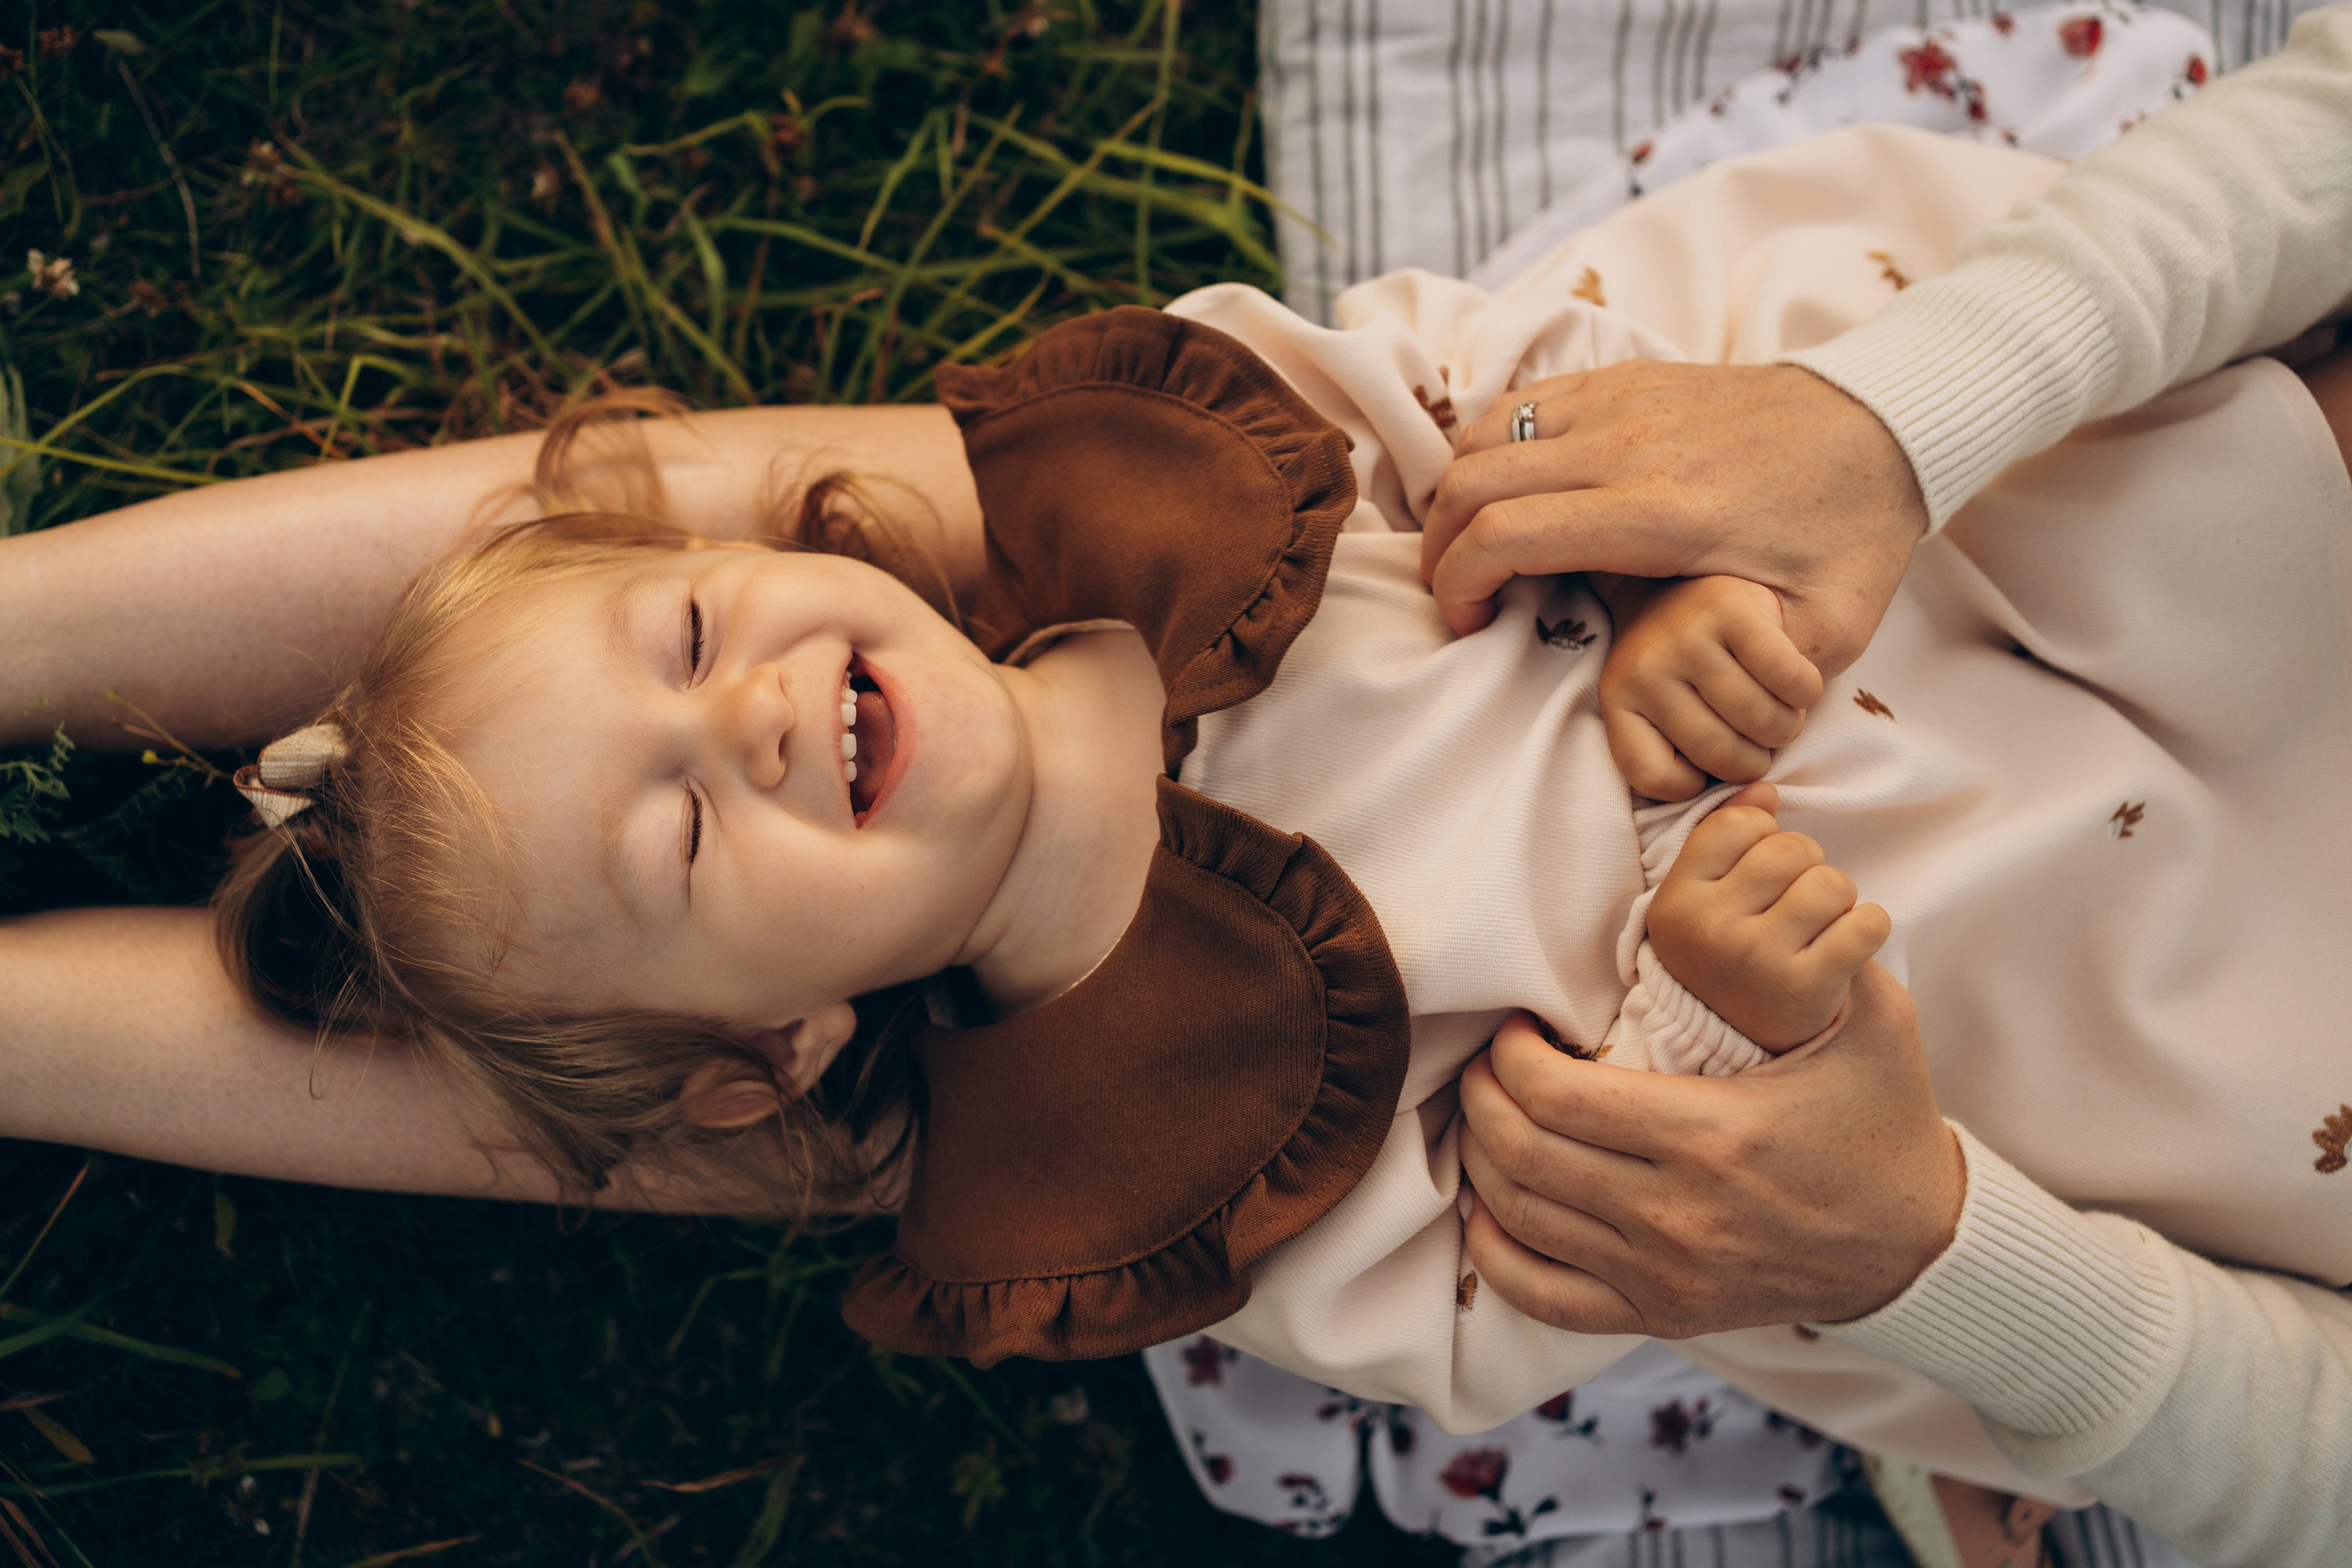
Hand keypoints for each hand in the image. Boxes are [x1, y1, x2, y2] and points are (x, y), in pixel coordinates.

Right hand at [1423, 361, 1925, 678]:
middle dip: (1440, 549)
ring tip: (1476, 547)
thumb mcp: (1829, 628)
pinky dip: (1491, 449)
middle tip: (1459, 596)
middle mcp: (1625, 443)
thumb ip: (1758, 676)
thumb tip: (1704, 714)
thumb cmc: (1854, 528)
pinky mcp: (1624, 376)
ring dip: (1458, 495)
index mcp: (1661, 512)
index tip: (1473, 625)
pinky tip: (1513, 493)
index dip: (1459, 586)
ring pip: (1482, 434)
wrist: (1886, 422)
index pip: (1504, 534)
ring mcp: (1620, 398)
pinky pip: (1518, 404)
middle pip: (1471, 482)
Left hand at [1457, 963, 1962, 1336]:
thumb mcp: (1879, 1025)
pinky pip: (1546, 1297)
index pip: (1557, 1096)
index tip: (1515, 1028)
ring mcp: (1666, 1274)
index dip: (1510, 1056)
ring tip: (1485, 1116)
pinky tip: (1486, 1210)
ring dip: (1482, 1161)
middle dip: (1482, 1098)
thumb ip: (1829, 950)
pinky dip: (1497, 1253)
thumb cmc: (1886, 1123)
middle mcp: (1676, 1214)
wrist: (1921, 1247)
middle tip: (1483, 1064)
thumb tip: (1792, 871)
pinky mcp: (1664, 1314)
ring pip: (1521, 1218)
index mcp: (1712, 1136)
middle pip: (1522, 1154)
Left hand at [1596, 575, 1823, 799]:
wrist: (1685, 578)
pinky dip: (1806, 694)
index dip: (1690, 787)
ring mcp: (1688, 636)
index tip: (1702, 766)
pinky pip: (1791, 681)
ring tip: (1779, 712)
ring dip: (1786, 728)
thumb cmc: (1684, 662)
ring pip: (1761, 722)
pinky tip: (1797, 686)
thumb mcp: (1660, 707)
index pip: (1654, 779)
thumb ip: (1682, 753)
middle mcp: (1645, 667)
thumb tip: (1744, 802)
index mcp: (1619, 699)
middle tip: (1758, 739)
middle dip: (1754, 760)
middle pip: (1720, 756)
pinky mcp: (1733, 609)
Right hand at [1649, 783, 1888, 1048]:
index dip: (1762, 839)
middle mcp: (1710, 932)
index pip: (1741, 825)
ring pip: (1831, 883)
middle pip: (1791, 849)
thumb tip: (1765, 790)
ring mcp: (1757, 963)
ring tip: (1817, 924)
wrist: (1733, 1043)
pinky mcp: (1807, 991)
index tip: (1757, 874)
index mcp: (1675, 903)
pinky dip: (1867, 927)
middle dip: (1805, 866)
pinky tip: (1845, 944)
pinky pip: (1867, 924)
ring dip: (1837, 898)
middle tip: (1794, 901)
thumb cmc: (1720, 955)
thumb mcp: (1700, 897)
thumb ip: (1724, 835)